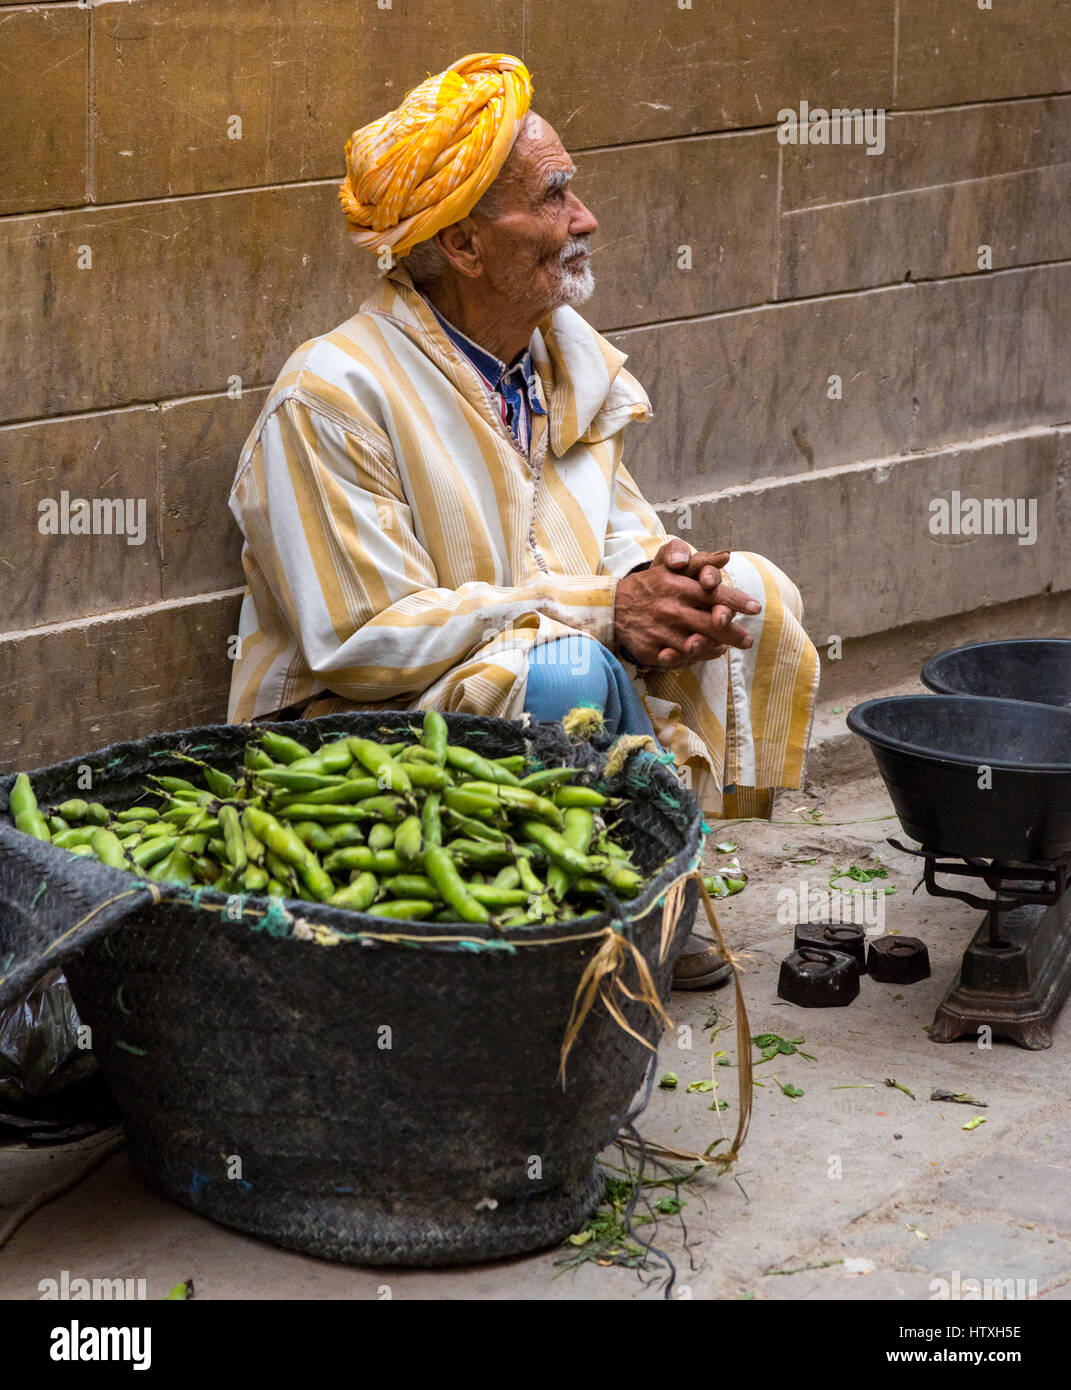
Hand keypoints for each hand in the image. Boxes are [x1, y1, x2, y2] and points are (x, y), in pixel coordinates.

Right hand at [615, 546, 760, 669]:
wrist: (612, 607)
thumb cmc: (650, 586)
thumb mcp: (668, 566)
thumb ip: (699, 562)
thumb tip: (727, 556)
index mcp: (678, 587)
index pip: (713, 594)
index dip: (736, 601)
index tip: (756, 608)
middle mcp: (671, 610)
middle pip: (710, 624)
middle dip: (733, 633)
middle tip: (748, 640)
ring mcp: (660, 632)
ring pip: (695, 644)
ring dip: (714, 647)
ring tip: (725, 648)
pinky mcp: (651, 650)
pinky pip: (677, 659)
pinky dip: (692, 659)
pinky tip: (703, 655)